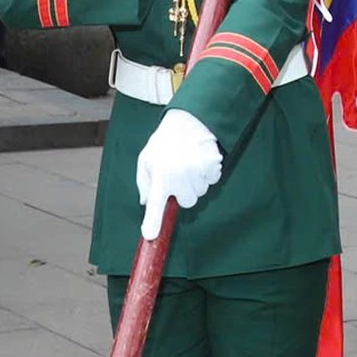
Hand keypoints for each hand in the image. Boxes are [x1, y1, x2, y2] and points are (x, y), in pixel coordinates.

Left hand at [135, 108, 221, 238]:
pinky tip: (201, 160)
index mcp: (160, 177)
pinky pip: (212, 180)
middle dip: (184, 193)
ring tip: (190, 164)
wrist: (189, 121)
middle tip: (179, 176)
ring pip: (201, 191)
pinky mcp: (212, 166)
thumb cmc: (165, 140)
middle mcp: (179, 177)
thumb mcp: (146, 159)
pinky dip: (208, 174)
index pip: (156, 206)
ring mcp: (197, 172)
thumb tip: (146, 201)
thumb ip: (144, 182)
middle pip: (187, 202)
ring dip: (196, 182)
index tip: (151, 236)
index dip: (153, 223)